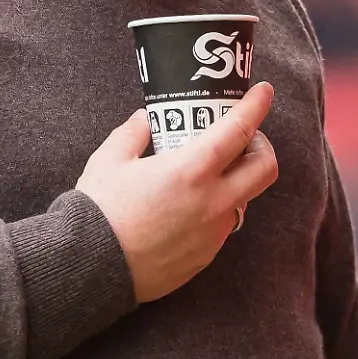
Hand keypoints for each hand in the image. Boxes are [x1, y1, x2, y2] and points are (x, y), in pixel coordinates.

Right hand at [76, 82, 277, 302]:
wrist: (93, 267)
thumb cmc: (100, 210)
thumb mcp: (109, 159)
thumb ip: (133, 133)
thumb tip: (145, 121)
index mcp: (191, 170)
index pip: (239, 130)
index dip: (256, 106)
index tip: (263, 91)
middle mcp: (212, 201)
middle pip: (264, 169)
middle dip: (262, 147)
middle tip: (241, 139)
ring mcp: (212, 233)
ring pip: (244, 199)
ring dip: (237, 180)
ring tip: (207, 174)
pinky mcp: (205, 256)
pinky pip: (221, 226)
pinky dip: (214, 208)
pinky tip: (185, 207)